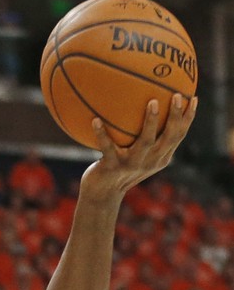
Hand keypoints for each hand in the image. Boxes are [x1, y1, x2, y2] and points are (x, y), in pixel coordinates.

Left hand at [81, 94, 197, 199]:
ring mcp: (131, 164)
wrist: (102, 194)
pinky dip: (101, 134)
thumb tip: (145, 105)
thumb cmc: (118, 169)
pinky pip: (107, 147)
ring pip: (145, 142)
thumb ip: (144, 137)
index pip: (178, 136)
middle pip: (169, 138)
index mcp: (159, 158)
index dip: (188, 118)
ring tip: (152, 102)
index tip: (194, 98)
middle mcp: (150, 162)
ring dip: (151, 122)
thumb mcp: (136, 155)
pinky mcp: (112, 167)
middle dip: (176, 117)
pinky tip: (95, 120)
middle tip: (178, 96)